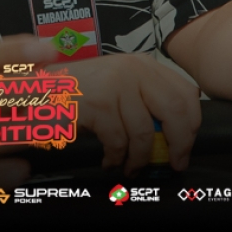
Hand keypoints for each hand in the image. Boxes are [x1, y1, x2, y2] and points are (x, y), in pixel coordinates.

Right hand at [61, 54, 200, 173]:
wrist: (38, 89)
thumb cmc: (79, 92)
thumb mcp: (119, 85)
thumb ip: (146, 98)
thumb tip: (177, 132)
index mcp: (143, 64)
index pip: (186, 91)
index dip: (192, 123)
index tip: (185, 146)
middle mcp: (133, 69)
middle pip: (176, 109)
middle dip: (179, 143)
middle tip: (173, 163)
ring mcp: (115, 85)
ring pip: (145, 133)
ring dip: (140, 159)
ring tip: (131, 167)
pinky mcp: (99, 104)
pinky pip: (120, 142)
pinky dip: (116, 158)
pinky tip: (109, 161)